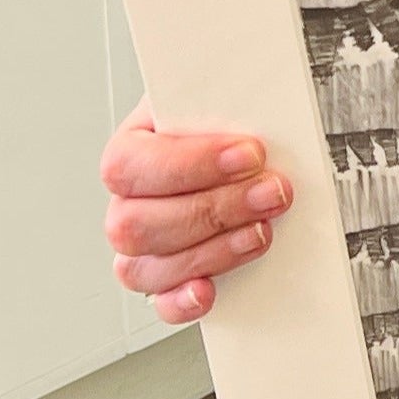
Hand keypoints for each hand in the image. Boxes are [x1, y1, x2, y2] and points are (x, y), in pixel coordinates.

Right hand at [99, 100, 290, 324]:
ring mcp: (143, 245)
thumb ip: (231, 99)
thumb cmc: (236, 121)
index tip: (249, 153)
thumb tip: (260, 102)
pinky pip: (159, 303)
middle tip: (271, 192)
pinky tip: (210, 289)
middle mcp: (128, 200)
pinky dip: (182, 302)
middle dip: (213, 209)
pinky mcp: (168, 280)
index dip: (189, 163)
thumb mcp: (231, 95)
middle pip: (135, 223)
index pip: (130, 164)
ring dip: (211, 251)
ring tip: (261, 230)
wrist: (256, 148)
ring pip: (144, 267)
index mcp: (133, 146)